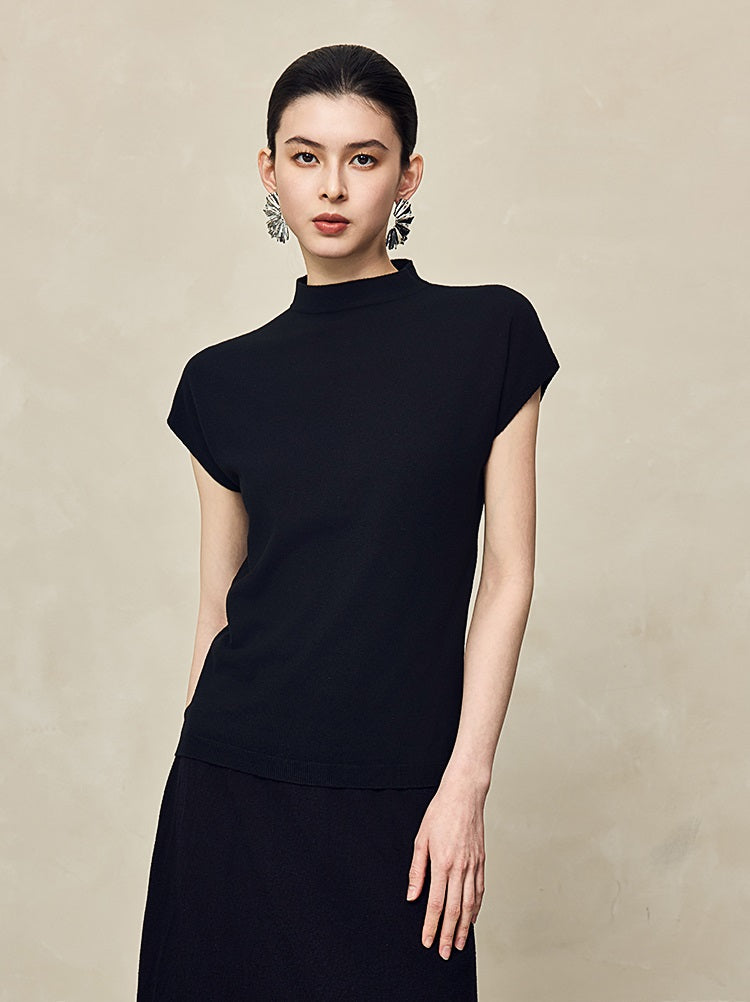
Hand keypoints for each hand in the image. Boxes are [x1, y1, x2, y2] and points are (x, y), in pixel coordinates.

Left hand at [405, 776, 485, 958]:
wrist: (464, 795)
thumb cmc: (440, 813)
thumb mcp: (421, 839)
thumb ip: (417, 870)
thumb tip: (412, 896)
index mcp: (442, 863)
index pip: (436, 904)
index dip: (432, 926)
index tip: (428, 941)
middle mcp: (460, 868)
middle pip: (455, 910)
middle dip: (449, 935)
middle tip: (445, 953)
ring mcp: (473, 865)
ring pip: (470, 904)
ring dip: (465, 927)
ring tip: (460, 944)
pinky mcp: (481, 861)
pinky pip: (480, 891)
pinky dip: (476, 908)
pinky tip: (472, 919)